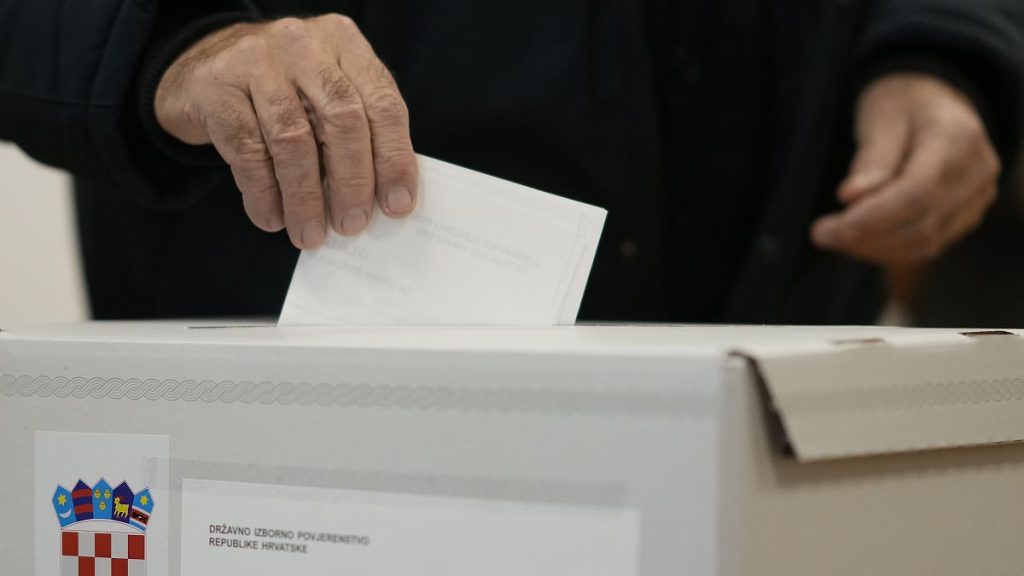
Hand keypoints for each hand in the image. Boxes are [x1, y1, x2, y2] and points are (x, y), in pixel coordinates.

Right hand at [155, 14, 417, 249]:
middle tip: (352, 225)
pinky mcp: (216, 88)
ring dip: (305, 198)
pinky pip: (248, 151)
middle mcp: (303, 44)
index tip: (396, 205)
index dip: (393, 159)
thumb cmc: (283, 89)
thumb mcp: (326, 92)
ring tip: (310, 233)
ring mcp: (256, 60)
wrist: (205, 67)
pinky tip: (272, 217)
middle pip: (343, 119)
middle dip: (352, 182)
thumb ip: (359, 130)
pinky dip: (264, 193)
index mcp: (343, 43)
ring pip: (293, 139)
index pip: (382, 103)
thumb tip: (384, 198)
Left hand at [811, 73, 999, 262]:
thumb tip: (851, 198)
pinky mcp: (965, 217)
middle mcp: (977, 173)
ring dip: (873, 248)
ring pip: (924, 242)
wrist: (937, 106)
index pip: (916, 193)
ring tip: (834, 237)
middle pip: (921, 224)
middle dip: (864, 237)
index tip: (825, 231)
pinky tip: (856, 241)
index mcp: (958, 138)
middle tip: (820, 234)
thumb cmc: (903, 104)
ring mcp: (977, 198)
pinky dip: (887, 250)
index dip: (870, 219)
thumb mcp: (881, 117)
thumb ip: (872, 158)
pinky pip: (927, 245)